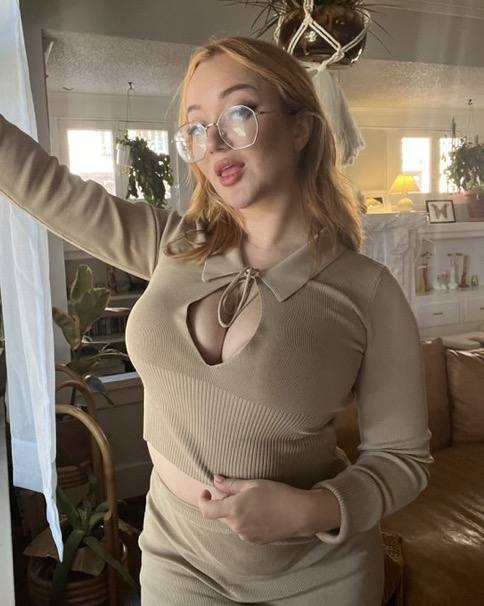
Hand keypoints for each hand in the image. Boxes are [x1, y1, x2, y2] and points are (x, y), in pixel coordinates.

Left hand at [197, 475, 313, 544]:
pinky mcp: (255, 541)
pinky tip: (259, 512)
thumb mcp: (253, 484)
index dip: (203, 501)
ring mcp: (245, 536)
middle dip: (223, 504)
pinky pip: (242, 530)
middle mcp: (237, 526)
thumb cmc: (277, 494)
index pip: (207, 510)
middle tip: (237, 491)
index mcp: (234, 509)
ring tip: (252, 502)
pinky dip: (244, 520)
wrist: (299, 514)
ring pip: (232, 522)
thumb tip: (215, 480)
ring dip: (234, 512)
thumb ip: (231, 484)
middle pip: (220, 515)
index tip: (206, 492)